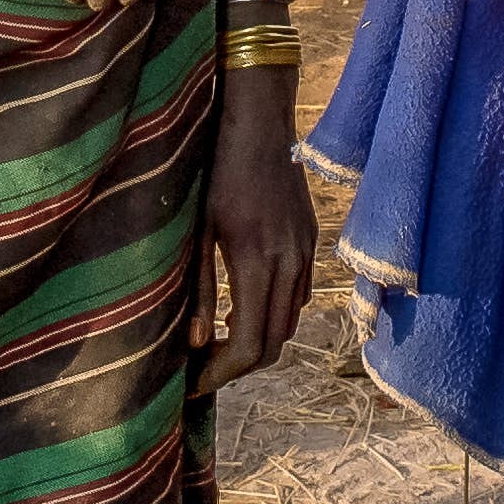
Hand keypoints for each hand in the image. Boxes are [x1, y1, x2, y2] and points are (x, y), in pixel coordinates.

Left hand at [190, 69, 315, 397]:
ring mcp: (305, 253)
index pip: (250, 345)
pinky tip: (243, 306)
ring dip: (258, 342)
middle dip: (238, 366)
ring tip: (218, 342)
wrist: (258, 121)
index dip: (222, 373)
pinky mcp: (310, 241)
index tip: (193, 383)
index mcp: (256, 263)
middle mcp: (289, 264)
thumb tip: (197, 343)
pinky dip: (273, 314)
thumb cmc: (215, 168)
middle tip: (201, 369)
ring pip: (289, 323)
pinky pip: (298, 295)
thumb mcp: (197, 229)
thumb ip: (200, 289)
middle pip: (274, 344)